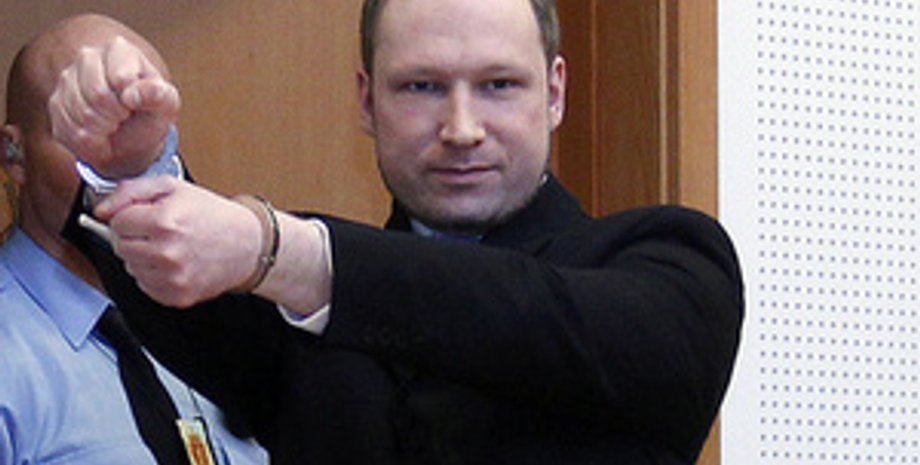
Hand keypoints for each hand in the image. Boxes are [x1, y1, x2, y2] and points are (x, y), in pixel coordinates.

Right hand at [48, 36, 179, 177]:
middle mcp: (88, 57)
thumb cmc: (150, 113)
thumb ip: (159, 95)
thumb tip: (132, 94)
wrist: (130, 137)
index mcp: (120, 51)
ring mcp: (67, 79)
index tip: (136, 104)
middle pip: (97, 95)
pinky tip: (99, 134)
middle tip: (125, 117)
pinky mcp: (56, 103)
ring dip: (103, 130)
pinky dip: (89, 141)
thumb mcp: (166, 105)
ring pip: (81, 114)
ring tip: (113, 125)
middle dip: (117, 116)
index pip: (120, 78)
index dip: (131, 100)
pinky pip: (69, 129)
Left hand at [95, 176, 261, 306]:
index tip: (147, 216)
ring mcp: (172, 277)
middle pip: (119, 246)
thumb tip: (101, 210)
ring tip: (169, 247)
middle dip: (134, 237)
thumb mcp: (173, 187)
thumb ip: (130, 191)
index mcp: (164, 221)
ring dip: (143, 257)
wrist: (247, 244)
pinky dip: (154, 276)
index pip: (116, 222)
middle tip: (158, 232)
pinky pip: (145, 287)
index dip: (129, 217)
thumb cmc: (211, 215)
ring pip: (130, 268)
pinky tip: (174, 264)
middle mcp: (167, 252)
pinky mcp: (177, 296)